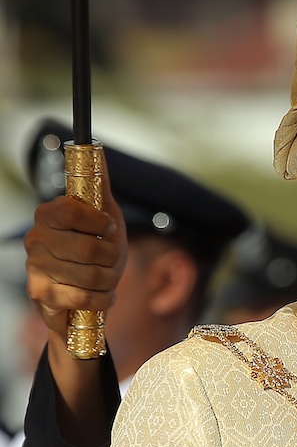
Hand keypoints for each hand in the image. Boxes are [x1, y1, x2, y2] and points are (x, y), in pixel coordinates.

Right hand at [24, 149, 126, 341]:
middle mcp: (36, 239)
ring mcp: (35, 268)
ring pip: (89, 274)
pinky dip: (102, 298)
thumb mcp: (105, 213)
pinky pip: (82, 298)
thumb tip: (96, 148)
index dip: (97, 222)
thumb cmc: (98, 248)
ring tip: (105, 277)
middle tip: (109, 259)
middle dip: (111, 257)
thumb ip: (98, 182)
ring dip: (109, 279)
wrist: (89, 291)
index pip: (70, 211)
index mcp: (49, 215)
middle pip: (87, 248)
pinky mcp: (41, 296)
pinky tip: (100, 295)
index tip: (109, 228)